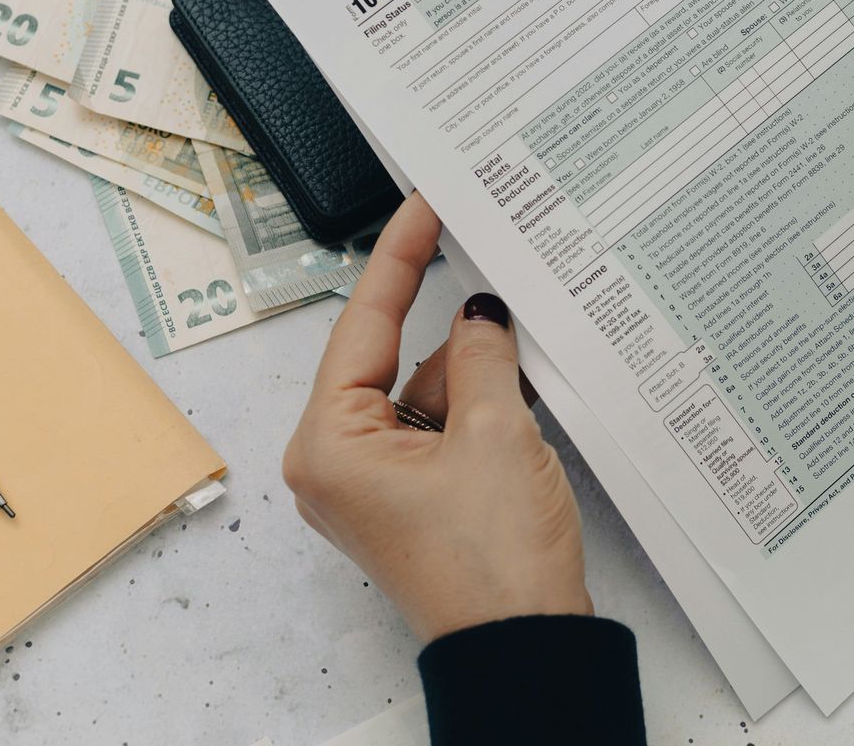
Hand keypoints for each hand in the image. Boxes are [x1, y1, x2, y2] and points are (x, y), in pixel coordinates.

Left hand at [282, 193, 590, 641]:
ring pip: (424, 391)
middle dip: (445, 318)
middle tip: (480, 248)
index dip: (399, 258)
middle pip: (390, 356)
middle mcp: (338, 463)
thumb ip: (483, 355)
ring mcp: (376, 484)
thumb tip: (480, 311)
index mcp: (329, 444)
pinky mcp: (414, 499)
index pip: (361, 324)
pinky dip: (481, 401)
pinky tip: (521, 375)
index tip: (422, 205)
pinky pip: (442, 425)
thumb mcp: (494, 434)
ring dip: (473, 365)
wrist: (525, 648)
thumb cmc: (492, 565)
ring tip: (523, 331)